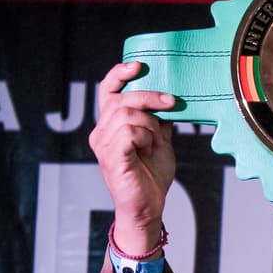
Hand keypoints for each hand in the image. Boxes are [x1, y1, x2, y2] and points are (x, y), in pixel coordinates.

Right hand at [89, 61, 176, 255]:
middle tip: (171, 103)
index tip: (138, 66)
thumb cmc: (150, 176)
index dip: (119, 74)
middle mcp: (101, 132)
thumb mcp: (159, 142)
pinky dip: (144, 137)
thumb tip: (169, 100)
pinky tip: (148, 148)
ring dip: (149, 125)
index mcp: (110, 125)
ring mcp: (103, 144)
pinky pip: (129, 133)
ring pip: (127, 115)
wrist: (148, 206)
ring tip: (155, 142)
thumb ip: (158, 121)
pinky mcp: (111, 156)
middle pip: (122, 99)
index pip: (107, 91)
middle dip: (150, 98)